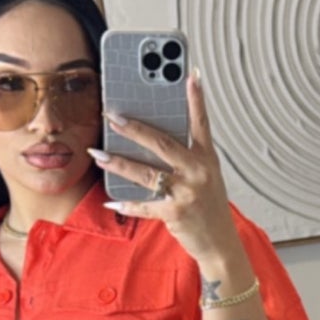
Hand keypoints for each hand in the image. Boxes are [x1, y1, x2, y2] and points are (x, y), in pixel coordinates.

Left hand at [94, 69, 240, 264]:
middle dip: (134, 129)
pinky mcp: (175, 213)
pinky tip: (111, 200)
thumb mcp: (206, 177)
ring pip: (146, 173)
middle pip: (162, 143)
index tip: (189, 74)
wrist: (220, 244)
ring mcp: (187, 193)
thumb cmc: (208, 207)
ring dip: (119, 163)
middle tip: (112, 116)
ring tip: (99, 154)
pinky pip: (144, 205)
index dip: (196, 98)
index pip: (201, 123)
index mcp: (206, 159)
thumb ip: (187, 157)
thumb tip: (153, 140)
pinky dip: (126, 204)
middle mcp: (198, 172)